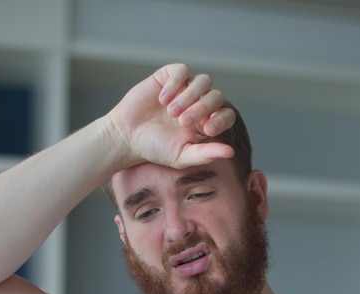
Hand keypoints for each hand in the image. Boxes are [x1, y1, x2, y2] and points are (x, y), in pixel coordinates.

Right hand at [108, 63, 235, 168]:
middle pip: (216, 96)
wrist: (128, 137)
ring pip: (203, 81)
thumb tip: (231, 153)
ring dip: (189, 96)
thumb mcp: (182, 156)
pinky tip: (162, 100)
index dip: (222, 119)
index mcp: (206, 123)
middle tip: (183, 122)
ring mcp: (185, 88)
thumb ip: (206, 154)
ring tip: (171, 112)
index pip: (226, 114)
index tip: (208, 130)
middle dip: (202, 108)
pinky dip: (175, 84)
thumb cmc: (156, 149)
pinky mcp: (168, 77)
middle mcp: (199, 103)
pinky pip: (182, 71)